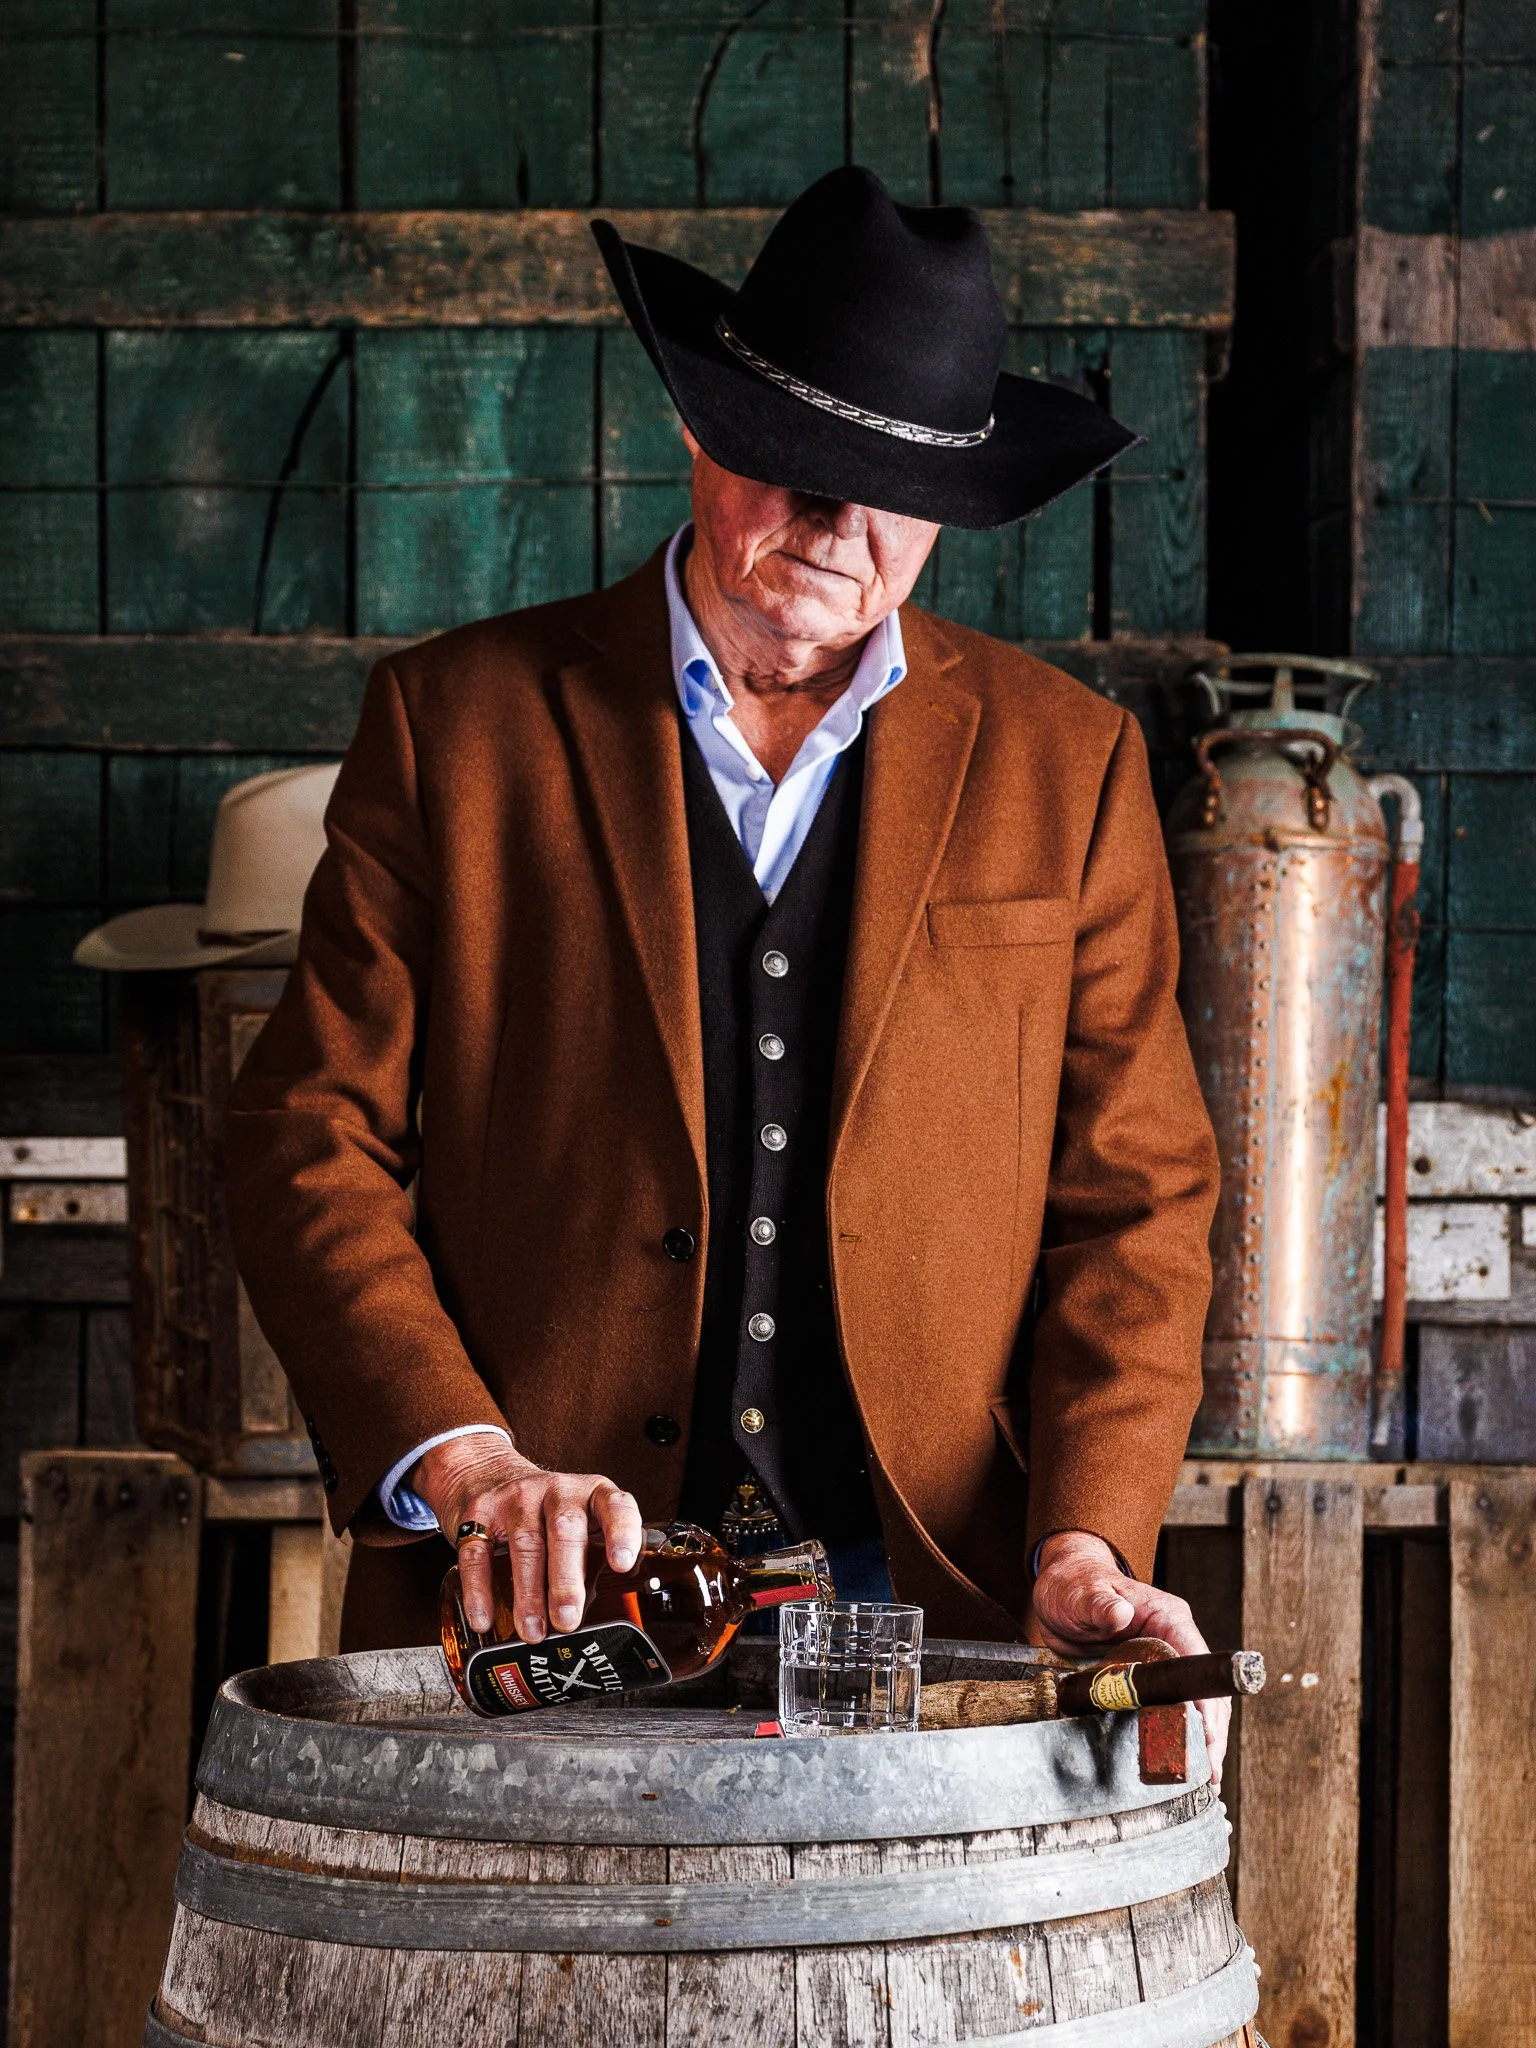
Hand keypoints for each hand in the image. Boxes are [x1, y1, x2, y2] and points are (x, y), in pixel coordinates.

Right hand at [411, 1434, 642, 1642]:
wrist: (488, 1473)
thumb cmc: (546, 1515)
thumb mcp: (581, 1523)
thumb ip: (595, 1559)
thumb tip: (604, 1614)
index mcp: (591, 1494)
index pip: (615, 1506)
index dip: (621, 1533)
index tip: (622, 1564)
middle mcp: (556, 1490)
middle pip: (565, 1530)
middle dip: (567, 1579)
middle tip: (567, 1619)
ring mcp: (515, 1498)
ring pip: (525, 1544)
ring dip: (529, 1593)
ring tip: (533, 1630)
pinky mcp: (478, 1513)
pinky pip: (479, 1553)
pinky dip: (480, 1590)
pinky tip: (484, 1617)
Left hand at [1029, 1529, 1231, 1791]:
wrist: (1063, 1590)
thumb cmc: (1076, 1586)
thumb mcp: (1083, 1594)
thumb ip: (1100, 1604)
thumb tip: (1120, 1614)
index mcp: (1168, 1617)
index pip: (1197, 1660)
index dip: (1204, 1699)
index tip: (1207, 1734)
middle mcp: (1175, 1639)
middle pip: (1205, 1689)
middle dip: (1211, 1730)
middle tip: (1209, 1771)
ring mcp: (1165, 1659)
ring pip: (1196, 1703)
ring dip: (1203, 1738)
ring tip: (1205, 1776)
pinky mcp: (1150, 1677)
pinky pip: (1172, 1706)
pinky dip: (1180, 1732)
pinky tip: (1182, 1758)